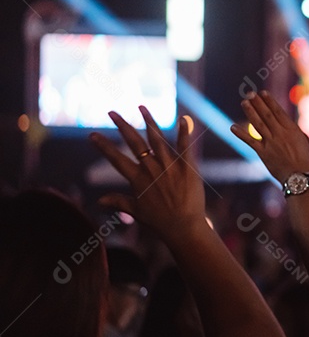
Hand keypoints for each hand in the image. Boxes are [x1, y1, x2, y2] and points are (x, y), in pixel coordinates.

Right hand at [89, 107, 205, 237]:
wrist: (184, 228)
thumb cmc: (160, 222)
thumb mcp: (136, 212)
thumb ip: (118, 202)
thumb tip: (99, 201)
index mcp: (138, 179)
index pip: (116, 159)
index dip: (103, 147)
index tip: (92, 135)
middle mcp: (152, 170)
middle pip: (134, 143)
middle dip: (122, 126)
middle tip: (112, 112)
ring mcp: (170, 167)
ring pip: (158, 139)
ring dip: (149, 122)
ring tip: (141, 107)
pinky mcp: (188, 168)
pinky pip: (186, 147)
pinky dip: (185, 133)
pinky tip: (185, 119)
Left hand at [231, 92, 308, 183]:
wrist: (299, 177)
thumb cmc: (304, 159)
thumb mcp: (303, 141)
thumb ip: (293, 131)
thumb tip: (285, 122)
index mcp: (292, 130)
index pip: (278, 112)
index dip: (270, 102)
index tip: (263, 93)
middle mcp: (280, 134)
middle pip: (267, 115)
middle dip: (258, 103)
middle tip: (250, 93)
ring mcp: (271, 143)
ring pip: (258, 124)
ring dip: (250, 112)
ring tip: (244, 102)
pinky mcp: (263, 153)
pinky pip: (250, 141)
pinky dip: (241, 134)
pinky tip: (233, 127)